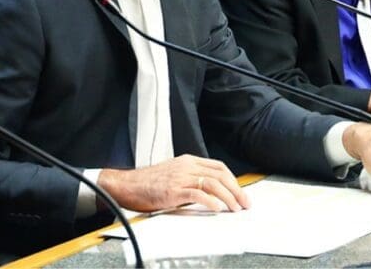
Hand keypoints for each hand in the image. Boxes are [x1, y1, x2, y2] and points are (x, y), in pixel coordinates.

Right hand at [98, 154, 249, 212]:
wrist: (126, 185)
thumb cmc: (148, 183)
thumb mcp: (174, 174)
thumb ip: (191, 178)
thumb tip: (211, 192)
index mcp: (188, 161)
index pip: (219, 167)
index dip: (233, 180)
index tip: (240, 193)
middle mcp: (187, 166)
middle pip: (220, 175)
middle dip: (236, 190)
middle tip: (244, 202)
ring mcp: (180, 177)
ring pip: (212, 183)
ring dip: (228, 197)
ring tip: (234, 208)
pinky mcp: (173, 190)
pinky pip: (197, 193)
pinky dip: (210, 201)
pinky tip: (217, 208)